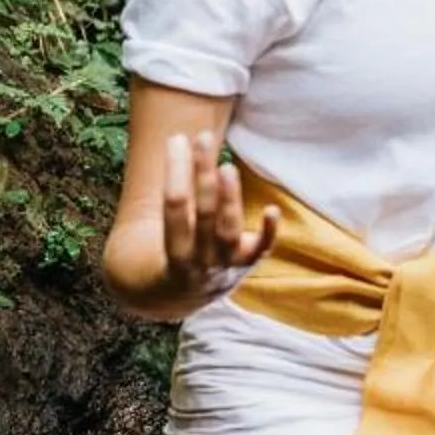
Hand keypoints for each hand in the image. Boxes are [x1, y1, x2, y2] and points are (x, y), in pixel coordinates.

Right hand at [162, 128, 274, 294]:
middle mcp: (199, 259)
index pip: (172, 205)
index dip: (175, 170)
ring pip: (229, 230)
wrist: (185, 296)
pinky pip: (262, 249)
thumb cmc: (173, 249)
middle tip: (203, 138)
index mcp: (173, 249)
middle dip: (202, 174)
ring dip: (230, 199)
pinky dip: (268, 232)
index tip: (177, 139)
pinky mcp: (249, 263)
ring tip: (228, 167)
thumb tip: (176, 140)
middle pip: (202, 214)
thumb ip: (172, 196)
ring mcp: (227, 264)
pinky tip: (273, 210)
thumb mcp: (162, 232)